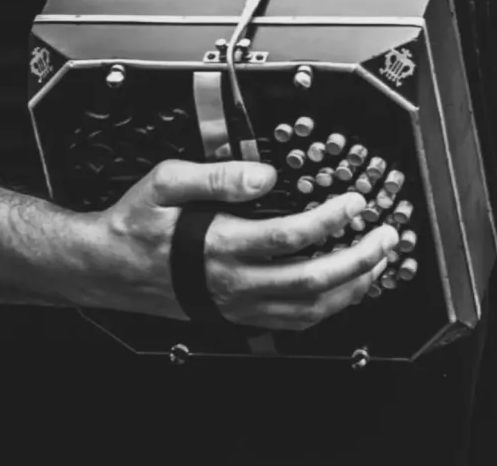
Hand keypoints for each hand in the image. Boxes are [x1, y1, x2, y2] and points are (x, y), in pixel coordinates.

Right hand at [86, 159, 397, 331]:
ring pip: (309, 309)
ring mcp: (240, 304)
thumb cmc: (138, 222)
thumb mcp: (165, 181)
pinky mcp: (239, 316)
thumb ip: (216, 174)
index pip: (292, 237)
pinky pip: (294, 322)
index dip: (331, 220)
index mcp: (221, 243)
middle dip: (358, 259)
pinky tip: (344, 290)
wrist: (111, 268)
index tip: (354, 203)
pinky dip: (328, 309)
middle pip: (313, 280)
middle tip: (385, 237)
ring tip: (377, 263)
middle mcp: (235, 281)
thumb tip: (264, 174)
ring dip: (351, 288)